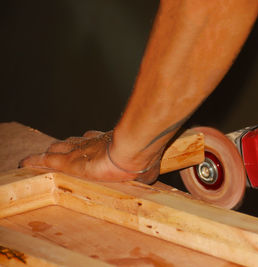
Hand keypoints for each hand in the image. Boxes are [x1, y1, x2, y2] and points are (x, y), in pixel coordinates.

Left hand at [19, 130, 160, 182]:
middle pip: (74, 141)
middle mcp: (93, 143)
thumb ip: (146, 172)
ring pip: (59, 148)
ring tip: (42, 158)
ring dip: (52, 153)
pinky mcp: (69, 162)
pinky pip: (47, 161)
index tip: (84, 143)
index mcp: (110, 144)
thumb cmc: (144, 158)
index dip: (88, 142)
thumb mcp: (148, 169)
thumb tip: (151, 177)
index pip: (94, 140)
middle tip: (61, 149)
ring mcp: (80, 151)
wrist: (135, 150)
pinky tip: (26, 163)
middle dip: (68, 145)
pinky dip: (36, 162)